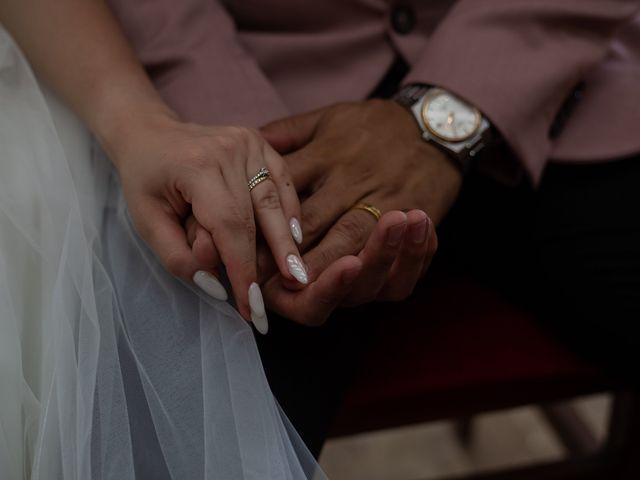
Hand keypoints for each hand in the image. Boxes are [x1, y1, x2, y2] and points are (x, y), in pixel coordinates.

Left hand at [109, 112, 305, 323]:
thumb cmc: (145, 181)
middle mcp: (229, 150)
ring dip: (287, 238)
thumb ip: (179, 258)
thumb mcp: (146, 223)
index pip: (230, 227)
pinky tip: (295, 235)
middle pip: (260, 214)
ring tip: (299, 272)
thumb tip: (217, 286)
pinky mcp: (260, 142)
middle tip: (291, 291)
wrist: (149, 133)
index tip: (251, 305)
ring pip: (275, 200)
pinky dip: (290, 209)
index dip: (244, 269)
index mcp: (198, 167)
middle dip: (274, 259)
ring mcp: (248, 142)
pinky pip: (283, 181)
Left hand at [255, 100, 457, 321]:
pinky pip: (396, 248)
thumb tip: (248, 143)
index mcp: (325, 155)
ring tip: (300, 286)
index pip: (283, 188)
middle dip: (284, 252)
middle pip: (312, 221)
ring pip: (350, 239)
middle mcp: (351, 179)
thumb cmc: (373, 127)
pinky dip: (379, 265)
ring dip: (323, 266)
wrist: (435, 126)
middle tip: (256, 278)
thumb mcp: (328, 119)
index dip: (257, 218)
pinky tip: (356, 280)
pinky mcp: (412, 215)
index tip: (236, 243)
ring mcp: (383, 199)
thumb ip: (287, 133)